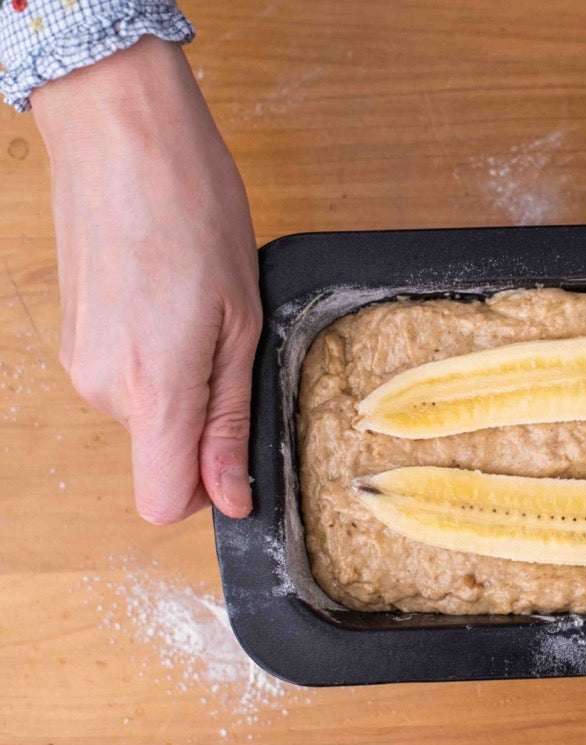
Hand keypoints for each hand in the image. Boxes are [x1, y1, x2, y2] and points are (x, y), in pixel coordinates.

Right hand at [33, 37, 260, 522]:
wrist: (121, 133)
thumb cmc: (195, 211)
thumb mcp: (242, 322)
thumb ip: (228, 417)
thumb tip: (229, 495)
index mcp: (154, 391)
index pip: (162, 501)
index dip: (207, 490)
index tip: (239, 454)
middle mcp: (105, 389)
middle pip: (164, 451)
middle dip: (207, 415)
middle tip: (232, 339)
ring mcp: (82, 363)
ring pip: (148, 411)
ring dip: (185, 378)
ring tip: (201, 308)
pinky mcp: (74, 337)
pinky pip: (127, 376)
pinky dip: (157, 354)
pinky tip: (171, 297)